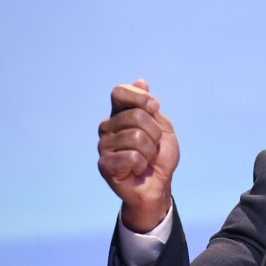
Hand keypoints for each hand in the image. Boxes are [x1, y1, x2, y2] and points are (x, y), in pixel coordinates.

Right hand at [97, 79, 179, 232]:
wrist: (159, 184)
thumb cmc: (160, 156)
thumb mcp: (163, 127)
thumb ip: (150, 107)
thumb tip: (140, 81)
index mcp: (119, 114)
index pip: (119, 92)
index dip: (140, 98)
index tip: (155, 108)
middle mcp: (107, 127)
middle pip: (136, 116)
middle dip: (155, 133)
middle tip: (153, 146)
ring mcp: (103, 145)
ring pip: (136, 137)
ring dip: (150, 151)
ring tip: (145, 159)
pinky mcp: (104, 164)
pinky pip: (131, 157)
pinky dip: (142, 164)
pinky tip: (137, 170)